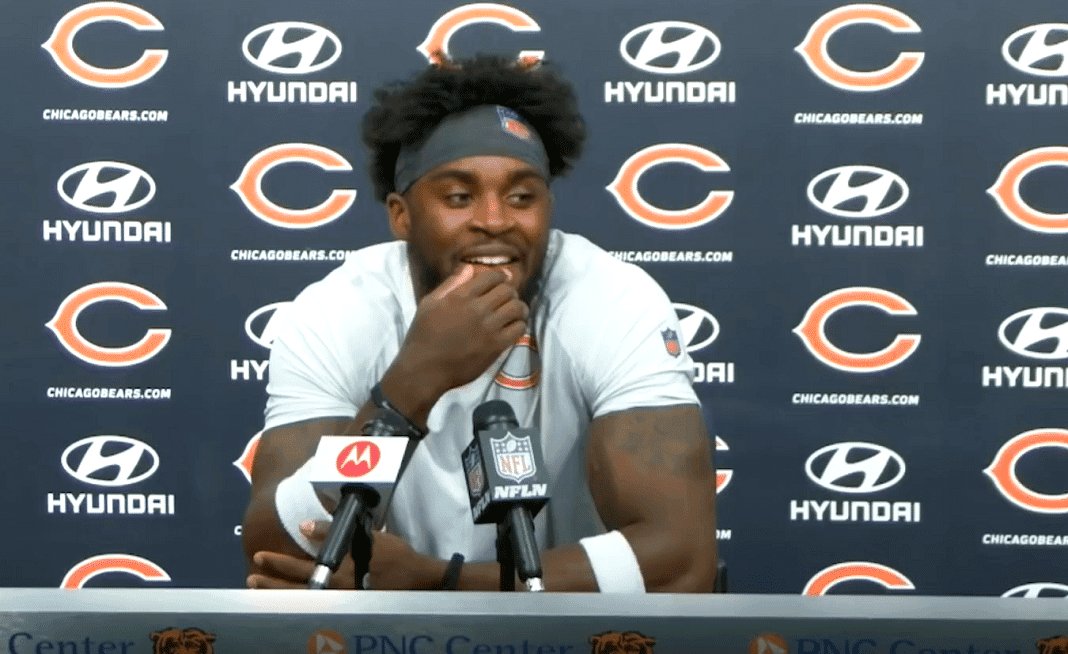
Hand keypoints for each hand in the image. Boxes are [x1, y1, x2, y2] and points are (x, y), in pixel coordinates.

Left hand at [246, 521, 440, 589]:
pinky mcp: (348, 608)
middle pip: (296, 590)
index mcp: (340, 571)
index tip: (260, 556)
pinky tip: (285, 598)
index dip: (279, 563)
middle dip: (271, 583)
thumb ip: (335, 531)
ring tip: (259, 588)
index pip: (301, 568)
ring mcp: (342, 603)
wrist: (418, 579)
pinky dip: (297, 602)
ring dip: (279, 595)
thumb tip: (305, 527)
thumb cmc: (395, 555)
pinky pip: (316, 606)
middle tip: (251, 576)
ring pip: (302, 601)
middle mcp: (337, 591)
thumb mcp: (367, 536)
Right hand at [397, 263, 528, 393]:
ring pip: (517, 308)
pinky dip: (519, 325)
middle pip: (507, 290)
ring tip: (515, 312)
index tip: (503, 279)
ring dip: (518, 307)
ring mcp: (489, 328)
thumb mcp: (429, 304)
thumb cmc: (423, 336)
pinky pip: (519, 329)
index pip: (492, 277)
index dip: (500, 276)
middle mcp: (477, 309)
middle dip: (509, 291)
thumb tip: (469, 268)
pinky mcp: (496, 346)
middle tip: (507, 298)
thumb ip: (450, 284)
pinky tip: (512, 328)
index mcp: (461, 296)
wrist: (425, 369)